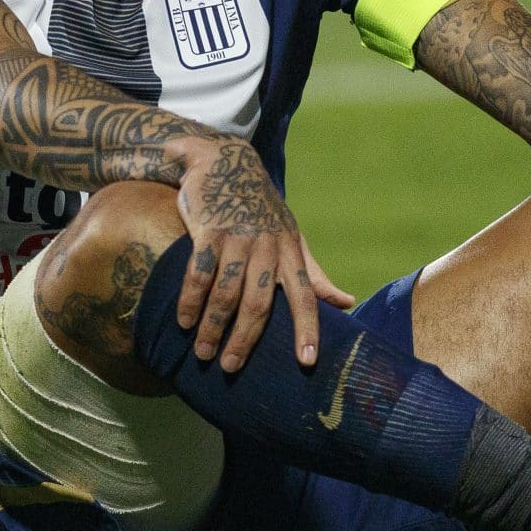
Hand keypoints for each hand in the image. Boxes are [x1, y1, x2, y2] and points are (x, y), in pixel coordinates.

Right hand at [171, 137, 353, 371]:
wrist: (225, 162)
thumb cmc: (261, 210)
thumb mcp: (292, 238)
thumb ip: (314, 274)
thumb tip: (347, 303)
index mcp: (291, 252)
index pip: (306, 295)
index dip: (308, 328)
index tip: (307, 362)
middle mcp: (267, 247)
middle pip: (259, 303)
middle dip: (244, 339)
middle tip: (230, 369)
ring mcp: (237, 238)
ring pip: (226, 292)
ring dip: (213, 327)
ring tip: (203, 353)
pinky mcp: (208, 230)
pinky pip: (198, 272)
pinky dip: (190, 300)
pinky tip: (184, 322)